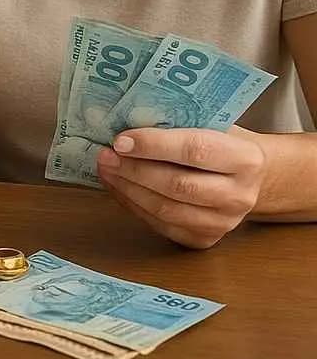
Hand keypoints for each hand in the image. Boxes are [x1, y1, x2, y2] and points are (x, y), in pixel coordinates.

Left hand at [97, 126, 266, 248]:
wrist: (253, 177)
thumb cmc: (221, 142)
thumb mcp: (212, 123)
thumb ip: (178, 122)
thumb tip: (124, 119)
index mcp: (245, 158)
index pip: (195, 151)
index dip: (154, 145)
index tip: (120, 140)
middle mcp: (239, 195)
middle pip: (178, 185)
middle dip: (134, 170)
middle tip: (105, 155)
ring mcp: (224, 222)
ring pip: (167, 210)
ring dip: (128, 189)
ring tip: (106, 169)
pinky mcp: (206, 239)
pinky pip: (162, 226)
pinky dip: (133, 205)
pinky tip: (117, 186)